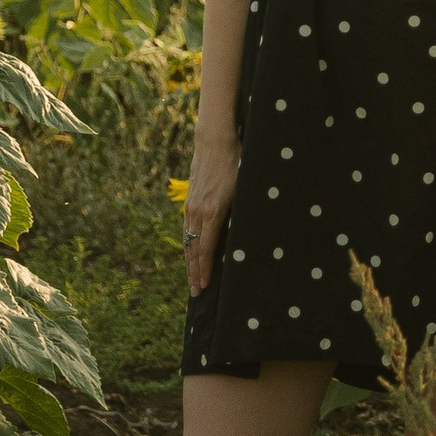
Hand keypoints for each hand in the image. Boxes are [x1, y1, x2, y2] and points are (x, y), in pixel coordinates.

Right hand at [182, 135, 238, 293]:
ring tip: (192, 280)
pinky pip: (187, 230)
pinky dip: (188, 246)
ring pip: (188, 242)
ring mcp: (191, 207)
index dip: (205, 270)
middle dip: (195, 273)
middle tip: (196, 293)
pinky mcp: (190, 201)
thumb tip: (249, 233)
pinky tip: (191, 255)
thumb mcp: (244, 187)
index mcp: (213, 212)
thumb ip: (242, 211)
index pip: (206, 249)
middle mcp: (198, 213)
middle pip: (193, 250)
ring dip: (190, 263)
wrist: (215, 142)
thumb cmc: (236, 164)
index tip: (205, 287)